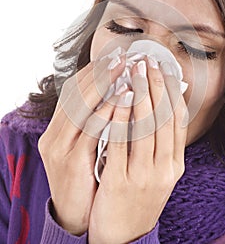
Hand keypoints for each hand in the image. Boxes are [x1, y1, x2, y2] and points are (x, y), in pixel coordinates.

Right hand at [38, 55, 124, 235]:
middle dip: (99, 73)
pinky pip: (91, 131)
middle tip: (120, 58)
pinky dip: (107, 112)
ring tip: (124, 71)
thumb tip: (117, 95)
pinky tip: (123, 99)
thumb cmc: (84, 176)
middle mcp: (54, 135)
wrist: (73, 213)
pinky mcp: (71, 162)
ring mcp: (60, 148)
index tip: (112, 58)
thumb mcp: (84, 145)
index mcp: (57, 129)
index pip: (73, 91)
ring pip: (81, 108)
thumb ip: (94, 122)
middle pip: (76, 94)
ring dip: (104, 87)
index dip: (93, 72)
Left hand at [88, 58, 187, 243]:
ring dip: (140, 95)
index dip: (171, 92)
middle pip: (163, 118)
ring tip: (135, 72)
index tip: (164, 69)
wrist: (124, 234)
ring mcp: (143, 175)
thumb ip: (160, 143)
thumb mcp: (157, 171)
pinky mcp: (121, 181)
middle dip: (156, 86)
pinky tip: (117, 99)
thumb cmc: (138, 195)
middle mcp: (164, 168)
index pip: (177, 121)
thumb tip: (161, 108)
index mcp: (175, 164)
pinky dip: (120, 117)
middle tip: (148, 62)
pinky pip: (120, 143)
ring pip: (146, 127)